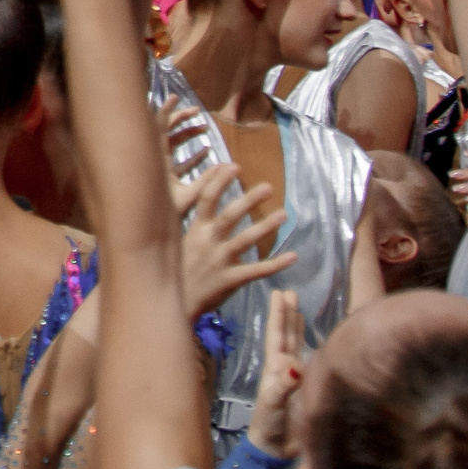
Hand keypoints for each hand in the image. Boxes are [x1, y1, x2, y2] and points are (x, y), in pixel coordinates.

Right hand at [170, 161, 295, 315]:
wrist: (175, 302)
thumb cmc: (181, 268)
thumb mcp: (181, 241)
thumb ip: (196, 222)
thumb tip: (205, 199)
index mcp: (196, 229)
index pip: (207, 199)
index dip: (219, 181)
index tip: (234, 166)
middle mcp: (208, 241)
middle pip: (229, 215)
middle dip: (249, 200)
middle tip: (268, 187)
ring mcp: (219, 261)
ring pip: (246, 240)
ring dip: (266, 226)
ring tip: (283, 214)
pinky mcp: (230, 280)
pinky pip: (257, 270)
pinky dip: (276, 263)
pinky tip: (293, 256)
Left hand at [246, 289, 305, 457]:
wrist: (276, 450)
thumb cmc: (271, 426)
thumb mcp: (275, 404)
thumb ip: (285, 385)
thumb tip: (295, 365)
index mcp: (275, 368)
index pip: (277, 334)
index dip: (279, 314)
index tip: (279, 293)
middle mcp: (284, 368)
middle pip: (285, 334)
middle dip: (287, 313)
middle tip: (289, 291)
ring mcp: (294, 377)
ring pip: (295, 344)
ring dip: (297, 326)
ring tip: (299, 307)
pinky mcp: (306, 388)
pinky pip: (309, 360)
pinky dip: (310, 347)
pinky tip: (313, 340)